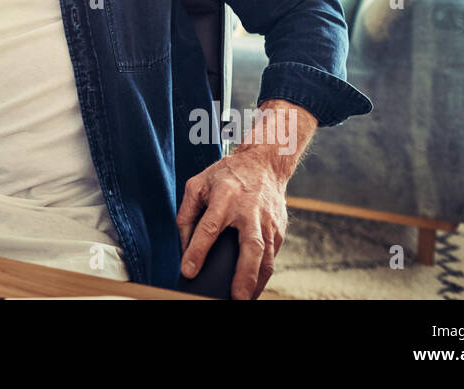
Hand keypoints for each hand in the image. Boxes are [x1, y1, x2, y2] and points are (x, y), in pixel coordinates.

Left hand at [176, 101, 315, 298]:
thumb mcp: (198, 184)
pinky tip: (252, 288)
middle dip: (244, 275)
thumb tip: (183, 248)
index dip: (198, 250)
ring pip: (267, 256)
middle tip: (236, 297)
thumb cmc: (226, 175)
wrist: (264, 163)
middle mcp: (250, 209)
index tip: (188, 271)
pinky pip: (273, 257)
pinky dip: (263, 275)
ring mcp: (269, 221)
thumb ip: (187, 214)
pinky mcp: (280, 229)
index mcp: (225, 195)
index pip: (210, 226)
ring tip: (244, 299)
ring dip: (257, 282)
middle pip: (251, 245)